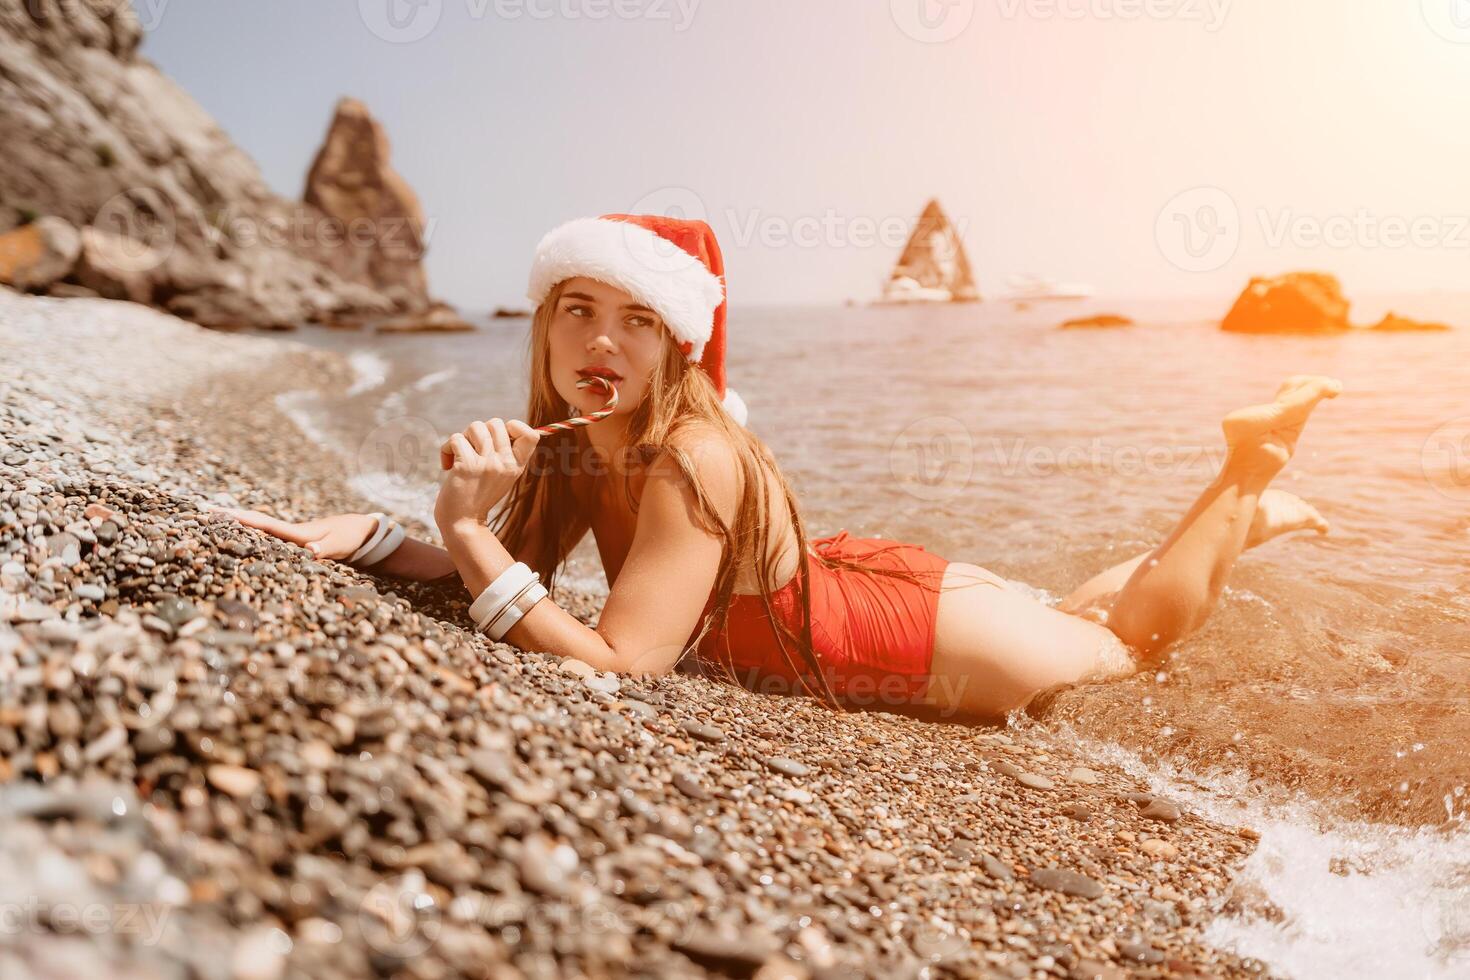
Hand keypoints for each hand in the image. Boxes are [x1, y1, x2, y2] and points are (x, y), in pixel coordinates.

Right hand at [212, 508, 379, 559]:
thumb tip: (311, 552)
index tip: (219, 513)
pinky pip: (271, 536)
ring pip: (262, 529)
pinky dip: (254, 531)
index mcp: (298, 534)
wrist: (364, 531)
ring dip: (240, 524)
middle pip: (257, 524)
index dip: (243, 521)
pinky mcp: (298, 541)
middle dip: (232, 518)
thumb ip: (326, 549)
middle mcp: (291, 532)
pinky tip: (241, 532)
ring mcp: (293, 536)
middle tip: (204, 512)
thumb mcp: (340, 546)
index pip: (266, 526)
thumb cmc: (352, 538)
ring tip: (213, 518)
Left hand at [434, 418, 540, 530]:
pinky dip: (447, 449)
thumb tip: (505, 425)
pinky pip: (456, 439)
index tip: (501, 437)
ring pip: (475, 427)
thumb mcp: (503, 476)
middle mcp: (505, 463)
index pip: (531, 435)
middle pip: (496, 423)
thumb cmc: (479, 495)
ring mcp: (487, 464)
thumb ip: (506, 453)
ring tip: (461, 455)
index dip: (515, 426)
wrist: (462, 521)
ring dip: (464, 438)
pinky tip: (448, 464)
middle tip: (473, 449)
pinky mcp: (467, 465)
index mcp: (517, 465)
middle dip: (480, 431)